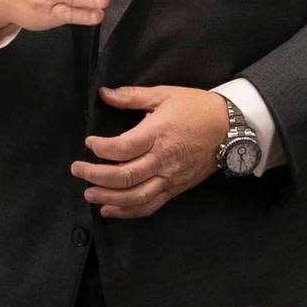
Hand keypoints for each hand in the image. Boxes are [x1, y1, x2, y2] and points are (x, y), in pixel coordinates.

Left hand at [71, 85, 226, 218]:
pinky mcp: (175, 188)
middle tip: (77, 170)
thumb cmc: (196, 107)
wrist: (229, 127)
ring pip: (134, 198)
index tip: (89, 143)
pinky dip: (127, 212)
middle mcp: (163, 159)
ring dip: (108, 198)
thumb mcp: (164, 94)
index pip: (122, 148)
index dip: (100, 149)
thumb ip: (132, 96)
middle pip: (123, 177)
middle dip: (95, 176)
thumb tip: (105, 94)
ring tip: (89, 193)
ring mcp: (170, 177)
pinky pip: (149, 206)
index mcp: (158, 133)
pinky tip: (110, 209)